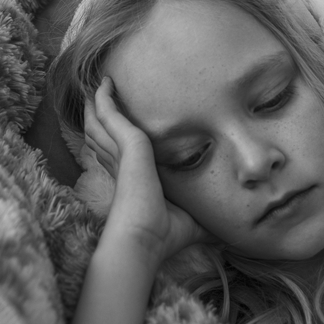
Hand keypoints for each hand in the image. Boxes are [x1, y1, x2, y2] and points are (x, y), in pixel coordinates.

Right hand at [84, 77, 211, 262]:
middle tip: (97, 97)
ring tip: (100, 86)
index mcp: (131, 180)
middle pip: (103, 135)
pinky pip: (109, 115)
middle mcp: (120, 165)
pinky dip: (106, 99)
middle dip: (99, 117)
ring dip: (98, 105)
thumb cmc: (163, 236)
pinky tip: (108, 84)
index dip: (112, 142)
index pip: (116, 156)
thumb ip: (202, 222)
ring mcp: (120, 153)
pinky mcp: (127, 143)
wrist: (145, 239)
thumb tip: (226, 236)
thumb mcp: (188, 224)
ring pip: (100, 123)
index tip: (114, 130)